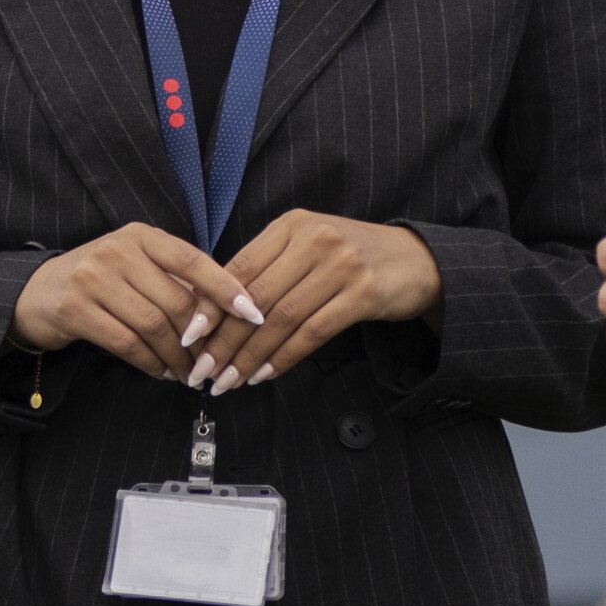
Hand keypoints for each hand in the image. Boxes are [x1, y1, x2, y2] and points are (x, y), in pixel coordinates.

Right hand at [13, 222, 253, 378]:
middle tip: (215, 362)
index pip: (194, 261)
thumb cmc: (101, 282)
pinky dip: (150, 362)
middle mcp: (117, 250)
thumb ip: (174, 281)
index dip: (227, 288)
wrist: (37, 293)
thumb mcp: (137, 267)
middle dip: (201, 338)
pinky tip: (162, 372)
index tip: (254, 314)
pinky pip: (126, 343)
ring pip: (153, 325)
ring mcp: (93, 277)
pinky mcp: (75, 308)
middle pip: (176, 300)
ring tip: (190, 373)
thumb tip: (227, 312)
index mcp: (142, 236)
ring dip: (178, 356)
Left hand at [187, 211, 440, 391]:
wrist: (417, 260)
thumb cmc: (352, 258)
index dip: (210, 305)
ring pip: (281, 318)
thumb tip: (214, 310)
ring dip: (250, 356)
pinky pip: (313, 332)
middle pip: (255, 297)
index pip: (239, 267)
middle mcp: (315, 238)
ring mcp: (341, 264)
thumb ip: (269, 268)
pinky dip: (285, 357)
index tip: (189, 337)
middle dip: (224, 340)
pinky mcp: (364, 292)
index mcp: (292, 225)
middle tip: (202, 370)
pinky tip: (265, 375)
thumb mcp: (309, 247)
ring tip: (229, 381)